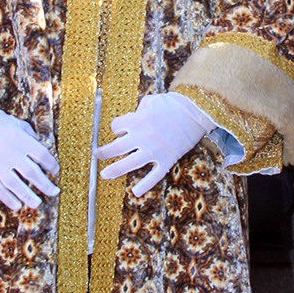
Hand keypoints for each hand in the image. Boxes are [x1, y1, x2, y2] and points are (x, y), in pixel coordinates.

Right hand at [0, 100, 58, 210]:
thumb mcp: (19, 124)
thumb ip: (32, 137)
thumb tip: (44, 152)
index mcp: (21, 140)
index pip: (42, 155)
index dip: (52, 165)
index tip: (55, 172)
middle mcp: (11, 153)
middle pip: (32, 173)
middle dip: (45, 185)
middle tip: (55, 193)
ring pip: (15, 184)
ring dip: (28, 196)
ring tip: (37, 204)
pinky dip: (8, 199)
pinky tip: (17, 205)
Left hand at [95, 91, 214, 196]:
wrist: (197, 112)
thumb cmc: (174, 103)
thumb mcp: (152, 100)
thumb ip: (140, 109)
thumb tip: (136, 115)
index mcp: (136, 121)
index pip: (117, 126)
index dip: (117, 127)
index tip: (120, 129)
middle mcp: (141, 137)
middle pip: (116, 147)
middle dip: (104, 152)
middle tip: (96, 155)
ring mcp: (154, 150)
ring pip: (129, 163)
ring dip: (115, 170)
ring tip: (104, 174)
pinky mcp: (166, 159)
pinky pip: (154, 175)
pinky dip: (145, 185)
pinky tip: (136, 192)